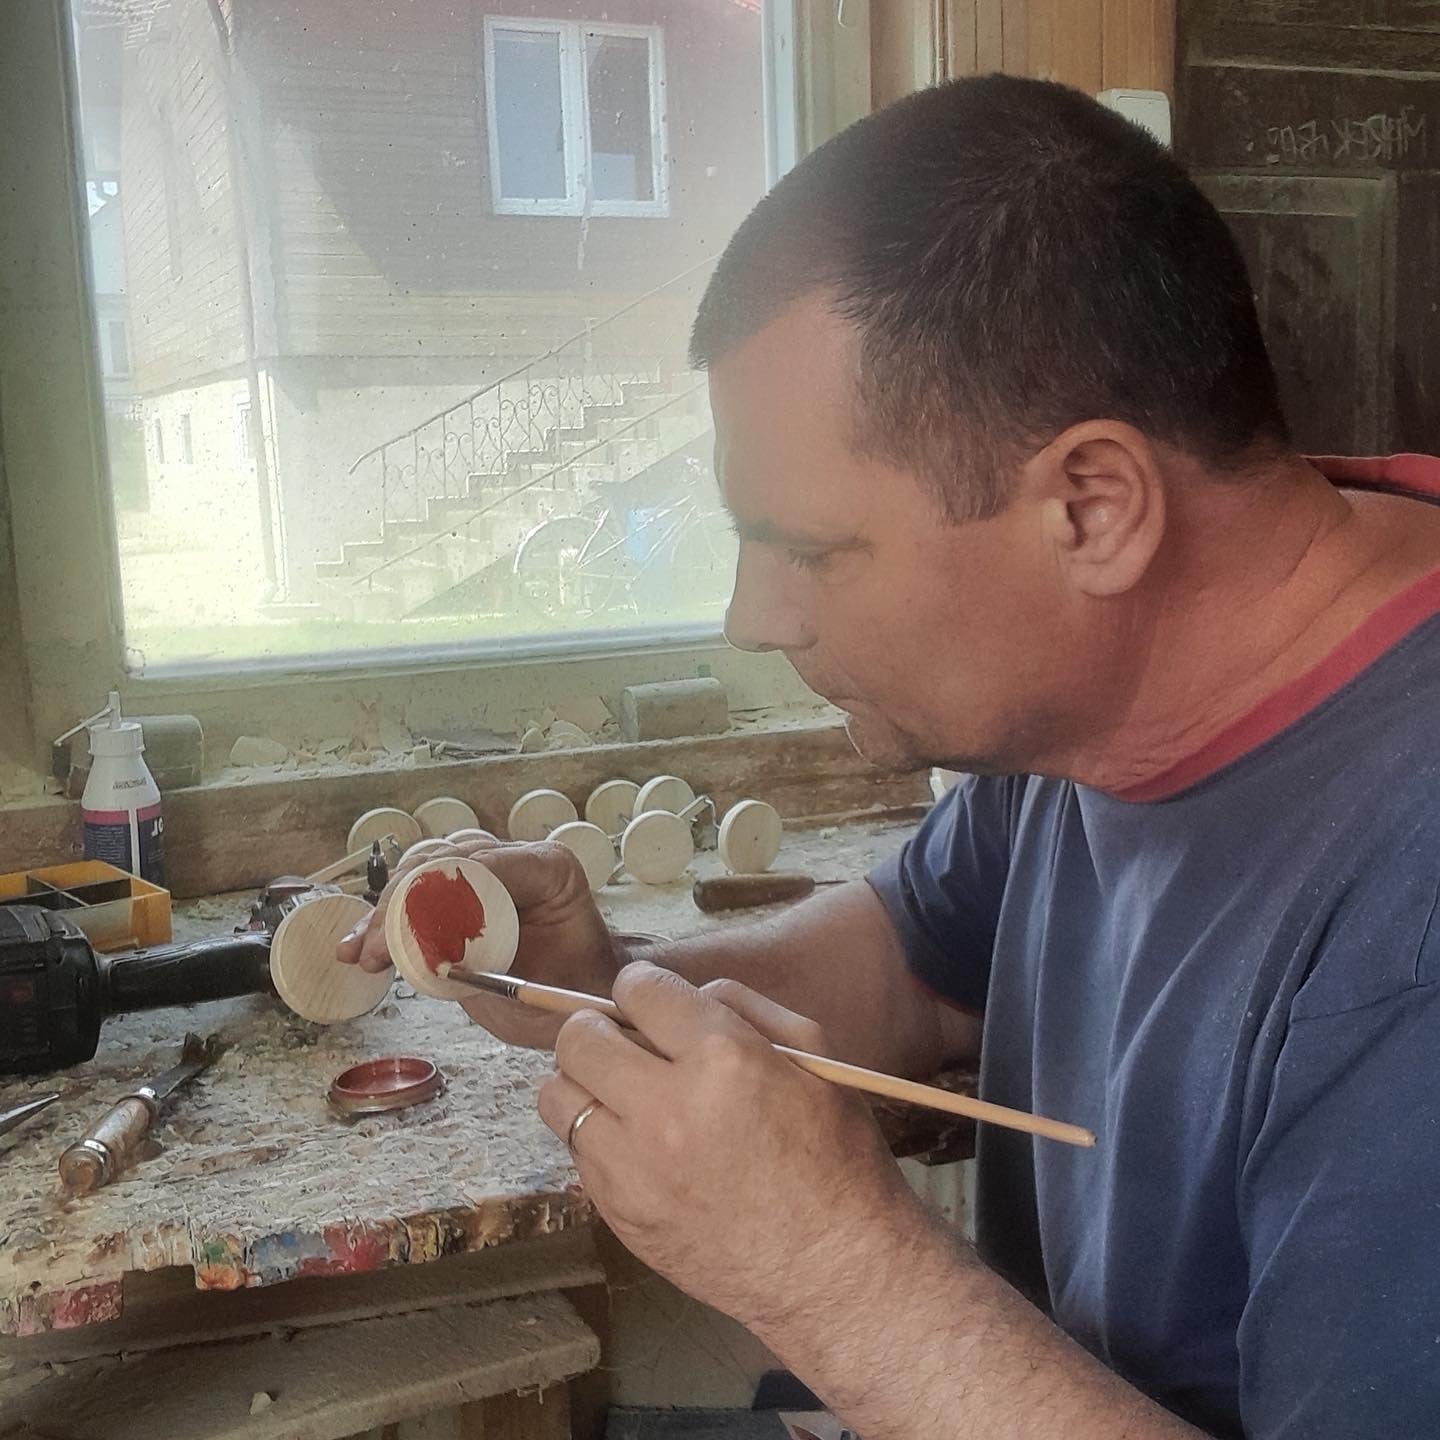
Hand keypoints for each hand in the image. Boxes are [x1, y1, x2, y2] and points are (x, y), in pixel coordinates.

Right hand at [335, 833, 621, 1048]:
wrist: (584, 996)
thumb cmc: (576, 991)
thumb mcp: (545, 990)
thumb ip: (497, 973)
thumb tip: (437, 962)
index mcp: (548, 869)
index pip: (481, 865)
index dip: (433, 896)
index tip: (398, 936)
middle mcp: (516, 859)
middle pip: (445, 862)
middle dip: (402, 904)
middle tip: (377, 949)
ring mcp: (487, 871)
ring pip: (424, 871)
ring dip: (387, 911)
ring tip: (362, 951)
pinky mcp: (464, 893)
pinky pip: (420, 895)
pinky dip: (389, 921)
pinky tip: (358, 948)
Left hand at [537, 962, 921, 1332]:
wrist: (833, 1272)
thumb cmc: (836, 1159)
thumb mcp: (816, 1058)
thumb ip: (746, 1008)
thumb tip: (688, 995)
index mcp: (723, 1058)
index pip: (639, 988)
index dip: (644, 989)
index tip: (652, 1004)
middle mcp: (667, 1109)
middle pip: (578, 1037)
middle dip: (598, 1027)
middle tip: (626, 1043)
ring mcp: (634, 1168)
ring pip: (557, 1095)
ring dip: (584, 1083)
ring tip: (620, 1095)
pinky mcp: (619, 1214)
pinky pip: (577, 1153)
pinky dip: (599, 1139)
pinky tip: (639, 1147)